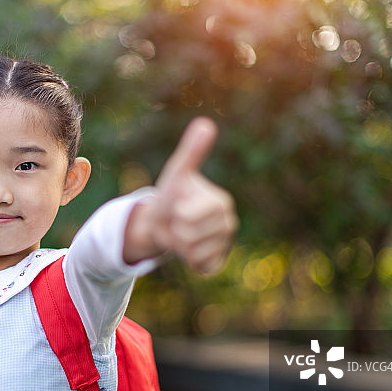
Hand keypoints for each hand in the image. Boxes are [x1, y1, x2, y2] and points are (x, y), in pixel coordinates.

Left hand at [124, 117, 238, 273]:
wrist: (162, 222)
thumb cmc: (171, 195)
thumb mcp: (177, 172)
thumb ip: (192, 151)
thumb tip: (205, 123)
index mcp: (222, 202)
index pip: (192, 217)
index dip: (179, 214)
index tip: (180, 206)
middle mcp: (229, 224)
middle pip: (192, 236)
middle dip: (178, 230)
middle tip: (178, 221)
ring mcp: (224, 245)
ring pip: (194, 253)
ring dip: (181, 246)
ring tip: (182, 234)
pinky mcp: (217, 262)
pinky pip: (201, 267)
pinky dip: (189, 261)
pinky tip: (189, 250)